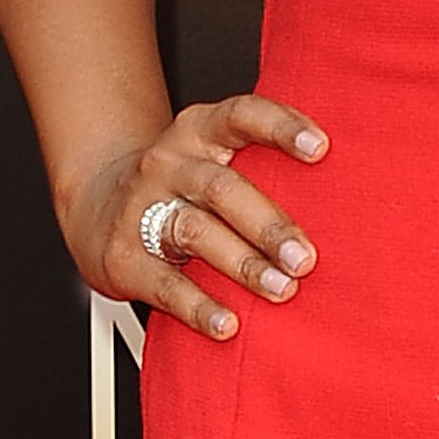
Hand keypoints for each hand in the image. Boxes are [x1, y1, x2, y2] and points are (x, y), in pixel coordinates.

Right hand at [63, 93, 326, 340]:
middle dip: (269, 225)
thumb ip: (262, 164)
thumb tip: (343, 195)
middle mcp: (168, 162)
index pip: (241, 115)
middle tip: (306, 257)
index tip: (321, 148)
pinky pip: (165, 283)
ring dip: (243, 264)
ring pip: (197, 233)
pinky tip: (228, 323)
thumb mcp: (211, 157)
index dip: (281, 127)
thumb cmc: (179, 183)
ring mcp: (142, 207)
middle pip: (223, 188)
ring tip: (281, 289)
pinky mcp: (123, 256)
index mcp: (198, 130)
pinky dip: (199, 306)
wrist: (95, 203)